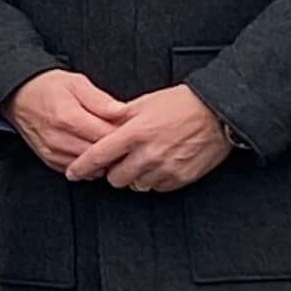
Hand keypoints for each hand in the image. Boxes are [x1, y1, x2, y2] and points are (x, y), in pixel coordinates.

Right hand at [5, 68, 122, 173]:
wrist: (19, 96)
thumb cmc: (49, 87)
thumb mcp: (77, 83)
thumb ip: (100, 100)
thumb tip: (123, 112)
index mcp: (67, 117)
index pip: (105, 135)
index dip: (123, 134)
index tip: (132, 128)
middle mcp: (58, 139)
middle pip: (99, 154)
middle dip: (116, 149)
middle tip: (126, 139)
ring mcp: (52, 152)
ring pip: (90, 167)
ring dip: (103, 160)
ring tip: (111, 146)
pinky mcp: (50, 161)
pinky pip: (77, 172)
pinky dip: (89, 166)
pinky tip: (93, 151)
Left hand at [65, 85, 233, 193]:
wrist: (218, 114)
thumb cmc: (183, 104)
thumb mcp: (146, 102)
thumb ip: (120, 116)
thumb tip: (102, 123)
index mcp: (135, 133)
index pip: (99, 156)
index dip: (82, 167)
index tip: (73, 173)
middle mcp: (148, 155)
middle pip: (115, 178)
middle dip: (113, 171)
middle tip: (120, 160)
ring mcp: (164, 169)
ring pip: (135, 186)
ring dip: (134, 176)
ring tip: (143, 160)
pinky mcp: (179, 178)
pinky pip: (156, 187)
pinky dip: (153, 180)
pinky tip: (159, 164)